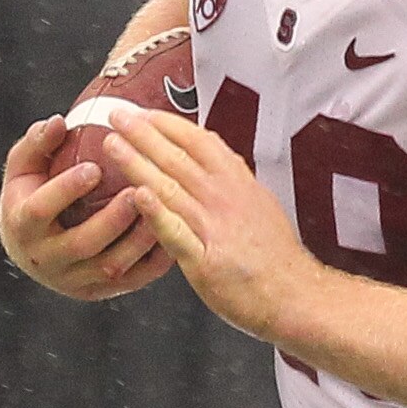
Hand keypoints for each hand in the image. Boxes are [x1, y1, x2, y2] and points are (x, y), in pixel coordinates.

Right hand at [0, 116, 170, 300]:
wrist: (29, 249)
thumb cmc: (29, 198)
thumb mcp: (24, 168)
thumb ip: (37, 144)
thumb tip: (58, 123)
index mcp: (23, 227)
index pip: (40, 210)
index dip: (65, 190)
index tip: (92, 168)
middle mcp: (46, 260)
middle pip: (81, 244)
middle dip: (112, 219)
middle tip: (136, 191)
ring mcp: (74, 280)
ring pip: (110, 267)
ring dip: (138, 240)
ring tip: (160, 211)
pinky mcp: (98, 292)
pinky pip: (132, 279)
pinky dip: (154, 260)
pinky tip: (171, 234)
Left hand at [110, 109, 319, 341]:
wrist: (294, 295)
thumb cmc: (274, 256)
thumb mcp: (258, 203)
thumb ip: (231, 179)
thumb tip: (213, 154)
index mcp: (237, 182)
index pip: (198, 141)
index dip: (167, 124)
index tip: (143, 111)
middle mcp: (224, 199)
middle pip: (178, 158)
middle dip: (144, 134)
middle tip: (117, 116)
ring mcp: (214, 228)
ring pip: (170, 188)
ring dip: (138, 163)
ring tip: (112, 145)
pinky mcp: (204, 261)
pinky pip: (176, 233)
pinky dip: (157, 213)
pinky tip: (138, 195)